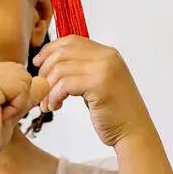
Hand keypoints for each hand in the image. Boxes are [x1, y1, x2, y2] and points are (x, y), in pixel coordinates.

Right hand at [0, 61, 47, 169]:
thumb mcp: (9, 111)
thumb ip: (25, 95)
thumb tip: (45, 82)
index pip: (16, 71)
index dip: (16, 97)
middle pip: (22, 72)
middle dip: (19, 98)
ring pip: (24, 79)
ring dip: (18, 104)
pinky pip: (21, 89)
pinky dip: (16, 108)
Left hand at [33, 36, 149, 146]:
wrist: (134, 132)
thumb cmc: (114, 113)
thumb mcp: (99, 83)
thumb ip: (83, 70)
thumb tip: (53, 63)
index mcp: (108, 53)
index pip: (71, 41)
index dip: (50, 49)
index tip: (38, 64)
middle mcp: (107, 57)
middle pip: (63, 53)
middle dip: (45, 71)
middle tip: (41, 90)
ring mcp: (104, 69)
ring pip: (60, 69)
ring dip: (48, 88)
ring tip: (48, 104)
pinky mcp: (99, 85)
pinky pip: (64, 84)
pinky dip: (54, 96)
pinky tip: (56, 107)